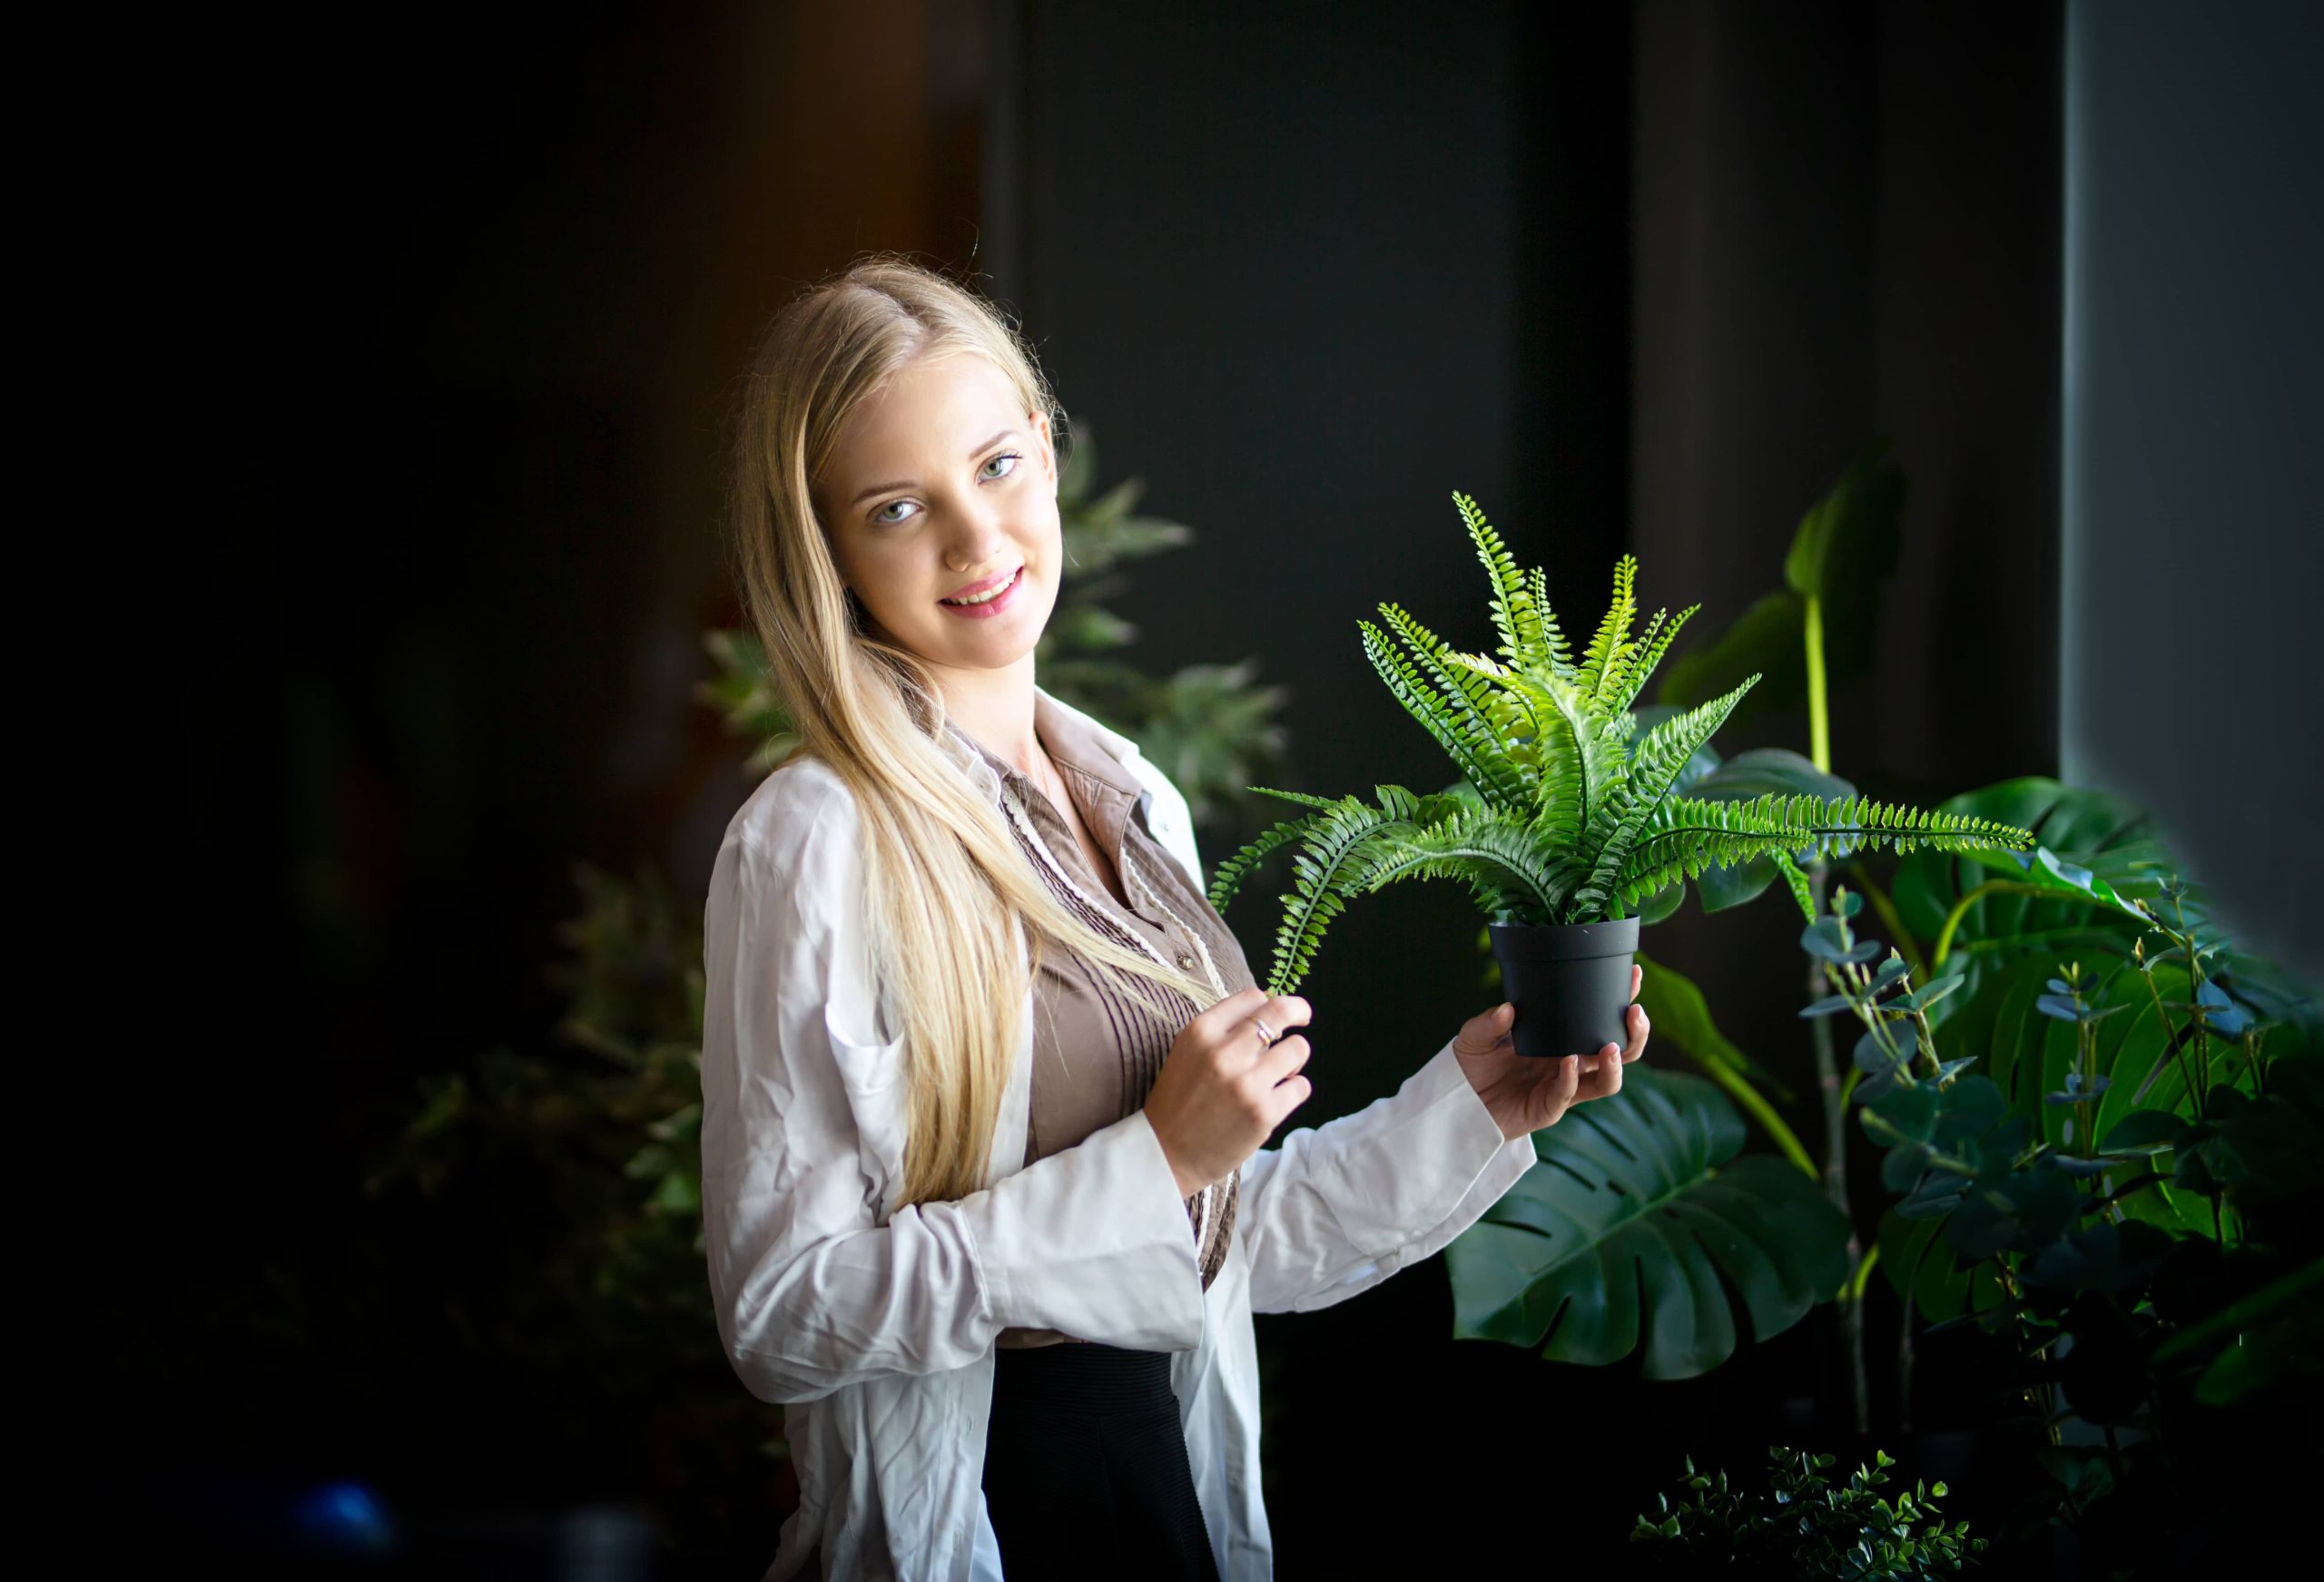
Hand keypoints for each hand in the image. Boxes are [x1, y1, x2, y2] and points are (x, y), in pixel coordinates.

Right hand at [1145, 987, 1313, 1196]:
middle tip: (1303, 1018)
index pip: (1254, 997)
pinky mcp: (1264, 1112)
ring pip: (1298, 1049)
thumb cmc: (1179, 1100)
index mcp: (1201, 1032)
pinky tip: (1276, 1098)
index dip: (1269, 1003)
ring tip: (1280, 1072)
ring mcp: (1246, 1083)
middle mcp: (1224, 1052)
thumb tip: (1267, 1009)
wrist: (1166, 1153)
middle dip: (1299, 1012)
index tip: (1275, 1014)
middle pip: (1282, 1011)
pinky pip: (1301, 1086)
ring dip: (1294, 1059)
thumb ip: (1222, 1029)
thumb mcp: (1188, 1051)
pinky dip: (1293, 1090)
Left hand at [1450, 964, 1649, 1141]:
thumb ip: (1489, 1021)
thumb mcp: (1475, 1035)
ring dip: (1615, 1063)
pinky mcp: (1549, 1107)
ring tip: (1609, 1046)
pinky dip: (1572, 1078)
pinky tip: (1569, 1062)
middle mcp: (1572, 1060)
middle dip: (1636, 1034)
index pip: (1602, 1018)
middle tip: (1634, 1014)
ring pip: (1608, 1080)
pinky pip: (1570, 1093)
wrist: (1459, 1101)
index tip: (1634, 976)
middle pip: (1622, 1051)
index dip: (1622, 999)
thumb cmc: (1474, 1064)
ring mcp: (1564, 1085)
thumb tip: (1508, 1008)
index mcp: (1563, 1037)